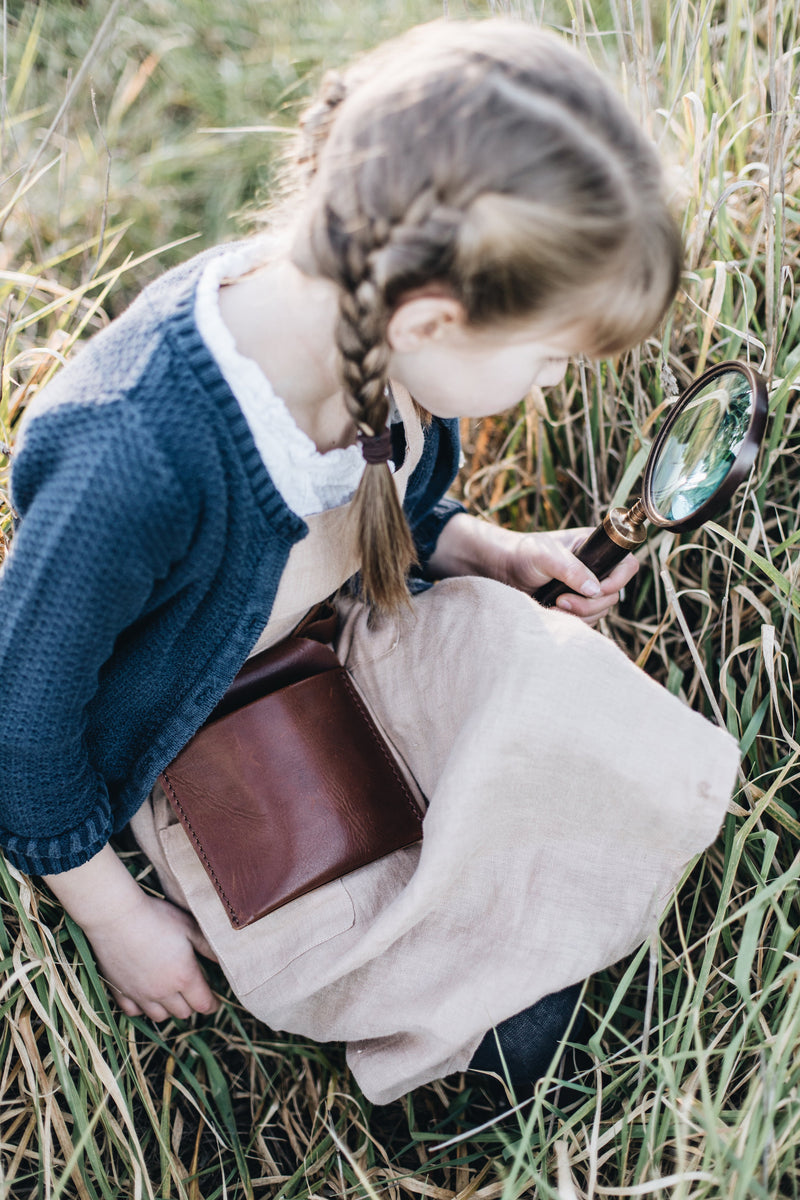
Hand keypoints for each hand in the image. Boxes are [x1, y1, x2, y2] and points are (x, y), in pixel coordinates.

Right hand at [44, 844, 218, 1020]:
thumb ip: (208, 948)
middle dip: (192, 1005)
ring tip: (172, 995)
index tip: (215, 1002)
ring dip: (169, 1009)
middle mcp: (162, 992)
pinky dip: (142, 1008)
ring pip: (159, 1016)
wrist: (116, 916)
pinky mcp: (119, 991)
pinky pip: (133, 1012)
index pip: (203, 1004)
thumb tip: (225, 962)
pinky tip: (145, 995)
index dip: (212, 1005)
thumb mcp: (190, 927)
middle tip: (194, 992)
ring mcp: (139, 994)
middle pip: (183, 1013)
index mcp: (184, 977)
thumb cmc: (157, 917)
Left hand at [502, 527, 638, 624]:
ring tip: (554, 604)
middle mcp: (596, 568)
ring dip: (579, 614)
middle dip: (589, 603)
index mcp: (596, 549)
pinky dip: (572, 621)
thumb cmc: (523, 554)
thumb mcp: (546, 555)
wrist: (503, 571)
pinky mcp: (576, 605)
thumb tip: (595, 590)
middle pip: (613, 595)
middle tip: (561, 600)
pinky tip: (552, 611)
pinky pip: (587, 621)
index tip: (593, 591)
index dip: (616, 581)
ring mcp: (586, 588)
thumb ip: (571, 569)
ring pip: (601, 611)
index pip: (626, 565)